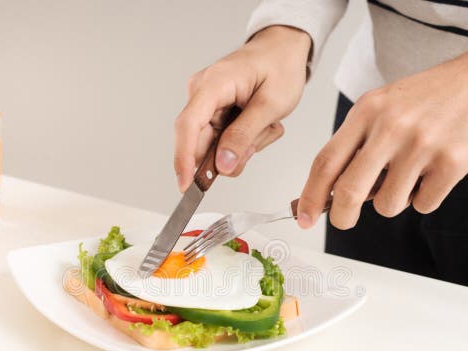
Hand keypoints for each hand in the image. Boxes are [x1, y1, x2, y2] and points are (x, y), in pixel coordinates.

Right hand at [174, 25, 309, 190]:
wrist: (283, 50)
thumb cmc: (280, 66)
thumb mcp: (270, 104)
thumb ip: (244, 136)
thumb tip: (222, 165)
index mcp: (213, 84)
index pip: (188, 126)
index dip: (184, 159)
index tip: (186, 185)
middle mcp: (202, 93)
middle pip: (201, 142)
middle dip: (233, 151)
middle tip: (261, 137)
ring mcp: (206, 103)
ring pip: (215, 146)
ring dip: (244, 145)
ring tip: (265, 125)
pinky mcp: (213, 112)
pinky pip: (222, 140)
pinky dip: (244, 140)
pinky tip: (259, 124)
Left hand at [297, 31, 467, 229]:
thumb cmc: (425, 99)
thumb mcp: (380, 109)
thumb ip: (353, 147)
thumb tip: (323, 195)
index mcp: (367, 111)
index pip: (326, 162)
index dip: (309, 195)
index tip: (302, 217)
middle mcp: (392, 127)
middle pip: (349, 190)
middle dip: (341, 216)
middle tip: (343, 220)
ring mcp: (423, 145)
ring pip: (387, 204)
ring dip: (393, 201)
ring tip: (408, 176)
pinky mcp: (453, 162)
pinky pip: (423, 205)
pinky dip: (425, 198)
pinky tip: (433, 173)